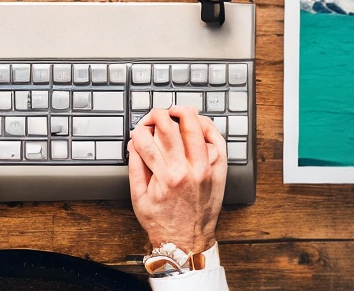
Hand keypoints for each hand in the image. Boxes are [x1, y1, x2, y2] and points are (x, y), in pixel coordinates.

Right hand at [127, 106, 226, 253]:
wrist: (186, 241)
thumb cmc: (162, 221)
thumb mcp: (138, 197)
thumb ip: (135, 166)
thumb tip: (134, 142)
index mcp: (165, 177)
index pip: (148, 139)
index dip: (140, 129)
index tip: (138, 130)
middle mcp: (187, 171)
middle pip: (171, 128)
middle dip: (159, 115)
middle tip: (155, 114)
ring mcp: (206, 170)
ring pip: (196, 129)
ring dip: (185, 114)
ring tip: (177, 111)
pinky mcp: (218, 171)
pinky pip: (217, 141)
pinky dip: (208, 128)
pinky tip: (199, 123)